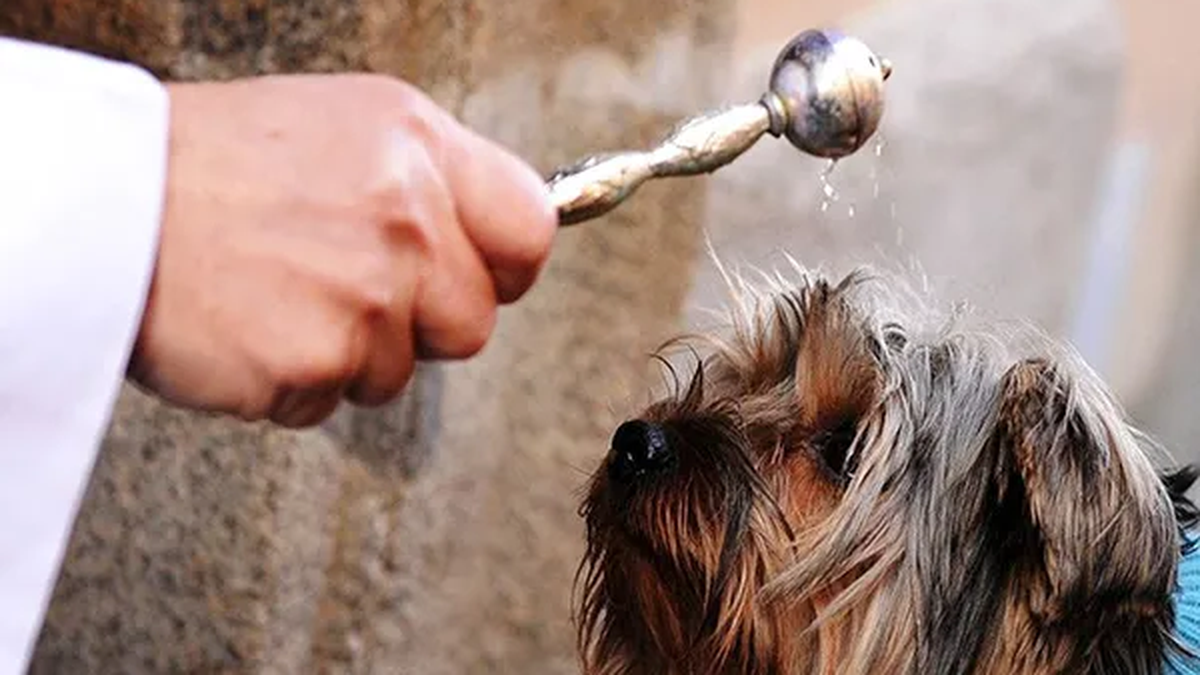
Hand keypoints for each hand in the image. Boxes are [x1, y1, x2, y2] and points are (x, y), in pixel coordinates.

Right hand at [127, 73, 555, 426]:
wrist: (105, 202)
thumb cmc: (214, 162)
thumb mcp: (345, 127)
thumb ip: (431, 180)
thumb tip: (492, 236)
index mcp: (420, 147)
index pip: (530, 230)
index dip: (503, 266)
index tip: (477, 275)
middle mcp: (405, 220)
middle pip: (472, 323)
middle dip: (420, 323)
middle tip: (348, 288)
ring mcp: (363, 296)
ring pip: (399, 371)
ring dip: (348, 353)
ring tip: (281, 295)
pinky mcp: (314, 362)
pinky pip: (331, 402)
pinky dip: (292, 382)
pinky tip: (252, 327)